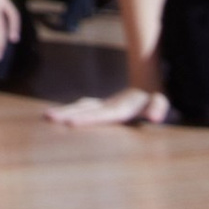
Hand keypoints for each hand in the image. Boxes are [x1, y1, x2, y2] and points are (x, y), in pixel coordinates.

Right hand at [48, 84, 171, 128]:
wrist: (148, 84)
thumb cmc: (156, 99)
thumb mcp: (162, 103)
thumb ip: (158, 109)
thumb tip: (154, 118)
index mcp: (120, 108)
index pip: (101, 115)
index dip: (86, 119)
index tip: (70, 123)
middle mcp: (107, 105)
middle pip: (84, 109)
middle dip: (66, 113)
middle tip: (47, 117)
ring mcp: (103, 104)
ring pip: (80, 107)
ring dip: (64, 111)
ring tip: (46, 116)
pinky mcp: (102, 107)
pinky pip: (83, 108)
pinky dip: (70, 110)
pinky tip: (61, 115)